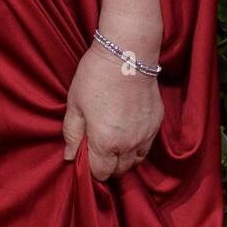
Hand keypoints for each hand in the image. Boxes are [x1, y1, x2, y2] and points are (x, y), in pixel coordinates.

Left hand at [62, 42, 163, 180]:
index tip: (84, 154)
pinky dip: (137, 145)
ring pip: (135, 162)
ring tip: (112, 140)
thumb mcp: (75, 104)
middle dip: (106, 165)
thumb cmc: (96, 76)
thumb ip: (72, 134)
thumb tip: (70, 157)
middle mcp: (128, 144)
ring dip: (123, 158)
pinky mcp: (156, 124)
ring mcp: (145, 135)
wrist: (127, 53)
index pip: (99, 173)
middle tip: (96, 147)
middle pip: (119, 171)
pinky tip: (127, 130)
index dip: (90, 168)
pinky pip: (147, 146)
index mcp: (105, 143)